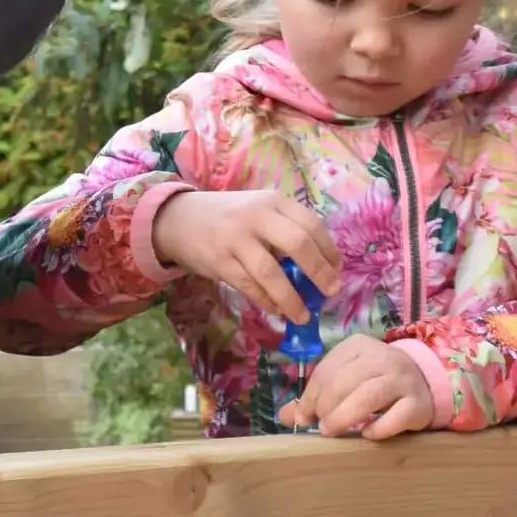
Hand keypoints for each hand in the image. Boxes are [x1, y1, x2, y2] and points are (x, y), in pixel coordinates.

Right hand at [151, 190, 340, 323]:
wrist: (179, 219)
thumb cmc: (229, 218)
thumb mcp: (258, 211)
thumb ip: (284, 230)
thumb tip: (319, 269)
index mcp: (272, 201)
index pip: (310, 224)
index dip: (329, 250)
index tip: (337, 270)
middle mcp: (255, 216)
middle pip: (297, 243)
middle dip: (319, 272)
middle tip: (330, 292)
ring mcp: (235, 239)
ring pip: (272, 273)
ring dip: (291, 298)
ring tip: (303, 316)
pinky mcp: (219, 261)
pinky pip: (249, 286)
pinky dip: (267, 301)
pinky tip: (277, 309)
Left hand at [278, 335, 433, 439]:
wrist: (424, 382)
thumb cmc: (376, 380)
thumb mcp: (347, 378)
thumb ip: (317, 394)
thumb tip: (285, 417)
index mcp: (357, 346)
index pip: (327, 370)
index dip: (309, 396)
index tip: (301, 417)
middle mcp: (381, 357)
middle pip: (344, 382)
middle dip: (324, 406)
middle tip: (319, 426)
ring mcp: (402, 379)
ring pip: (368, 396)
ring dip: (343, 417)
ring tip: (330, 431)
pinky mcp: (418, 403)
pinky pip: (395, 417)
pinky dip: (377, 428)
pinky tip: (366, 435)